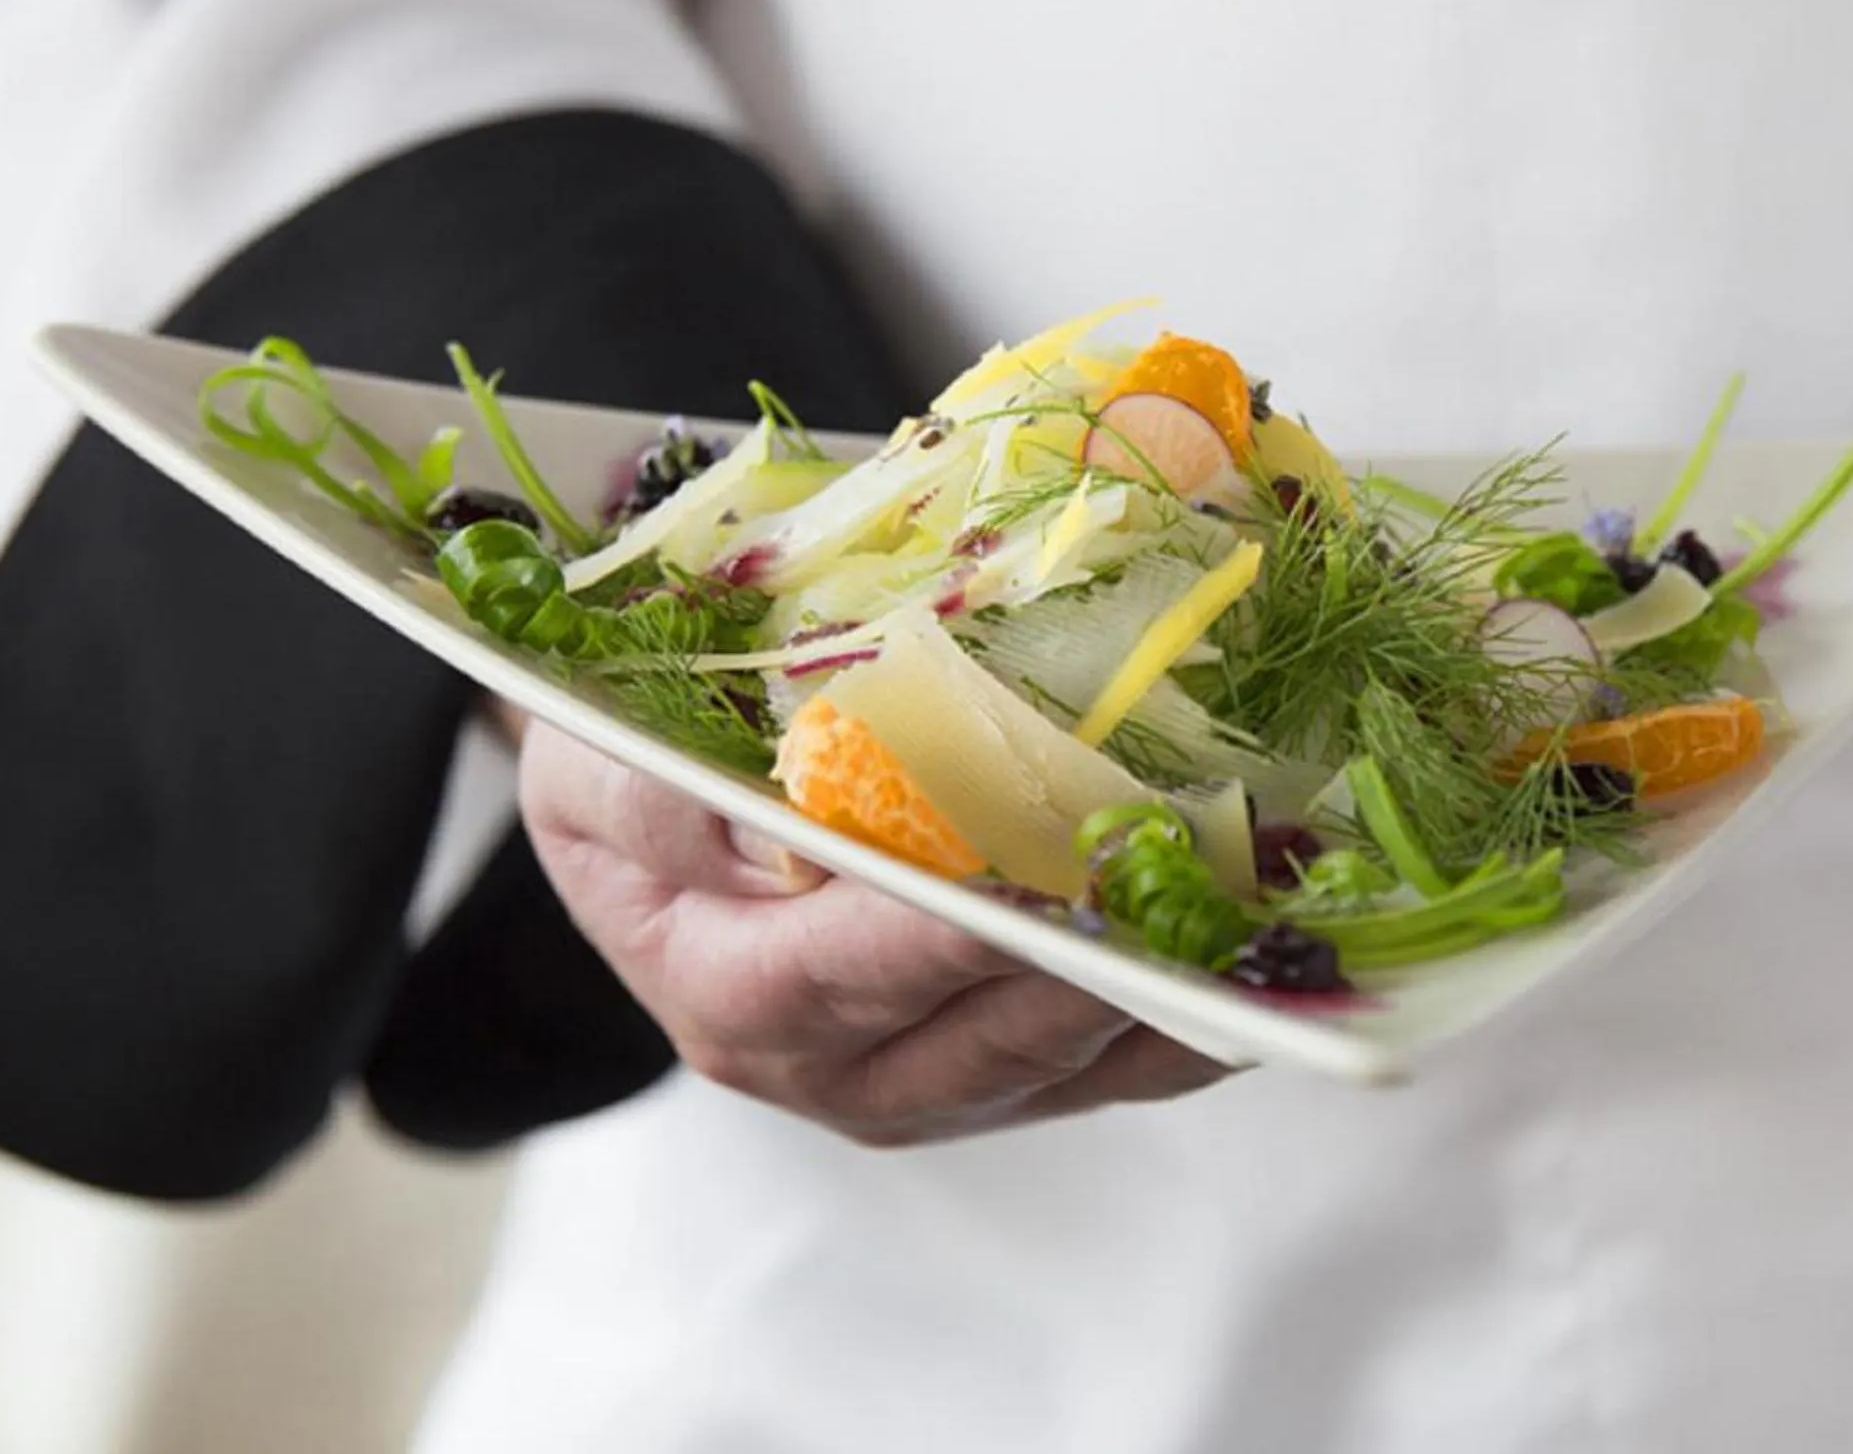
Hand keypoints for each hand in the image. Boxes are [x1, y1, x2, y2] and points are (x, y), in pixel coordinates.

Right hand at [514, 717, 1234, 1145]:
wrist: (663, 817)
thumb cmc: (634, 770)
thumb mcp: (593, 766)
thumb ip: (660, 804)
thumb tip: (771, 842)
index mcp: (724, 995)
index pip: (841, 973)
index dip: (941, 929)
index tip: (1034, 870)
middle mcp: (831, 1070)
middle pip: (979, 1033)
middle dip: (1084, 959)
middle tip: (1178, 879)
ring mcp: (927, 1087)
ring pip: (1061, 1058)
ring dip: (1155, 989)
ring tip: (1240, 907)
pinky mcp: (1006, 1081)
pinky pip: (1117, 1074)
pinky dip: (1192, 1020)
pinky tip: (1258, 959)